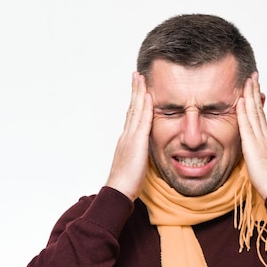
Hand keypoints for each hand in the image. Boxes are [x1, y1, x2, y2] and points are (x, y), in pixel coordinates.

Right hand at [106, 72, 153, 200]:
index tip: (138, 88)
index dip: (135, 101)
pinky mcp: (136, 143)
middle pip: (131, 108)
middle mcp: (127, 135)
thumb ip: (139, 155)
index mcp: (127, 140)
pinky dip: (145, 107)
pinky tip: (148, 96)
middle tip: (136, 75)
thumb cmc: (126, 183)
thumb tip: (144, 153)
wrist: (118, 192)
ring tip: (140, 78)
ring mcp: (130, 138)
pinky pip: (143, 121)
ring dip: (139, 92)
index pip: (132, 116)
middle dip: (135, 90)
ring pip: (135, 110)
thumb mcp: (135, 164)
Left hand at [236, 73, 266, 198]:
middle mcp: (265, 136)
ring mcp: (261, 140)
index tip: (255, 89)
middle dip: (255, 92)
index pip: (261, 117)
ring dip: (250, 95)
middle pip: (259, 110)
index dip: (257, 102)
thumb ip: (260, 157)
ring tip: (248, 80)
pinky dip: (244, 112)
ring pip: (254, 113)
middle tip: (254, 76)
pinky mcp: (254, 146)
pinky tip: (241, 100)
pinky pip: (247, 125)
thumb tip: (258, 156)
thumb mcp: (265, 166)